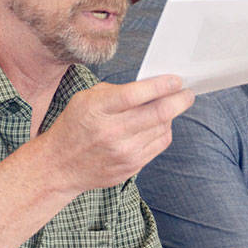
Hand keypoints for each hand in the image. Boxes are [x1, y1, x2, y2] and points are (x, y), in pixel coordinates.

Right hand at [45, 75, 193, 193]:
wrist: (60, 166)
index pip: (135, 94)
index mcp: (97, 109)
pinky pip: (159, 145)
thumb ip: (116, 91)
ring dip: (171, 115)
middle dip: (179, 100)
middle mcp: (111, 132)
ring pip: (162, 129)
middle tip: (188, 93)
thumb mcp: (86, 99)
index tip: (176, 80)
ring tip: (170, 107)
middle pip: (157, 113)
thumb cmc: (75, 125)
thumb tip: (152, 86)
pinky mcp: (131, 167)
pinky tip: (158, 124)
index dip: (161, 86)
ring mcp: (123, 152)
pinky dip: (164, 131)